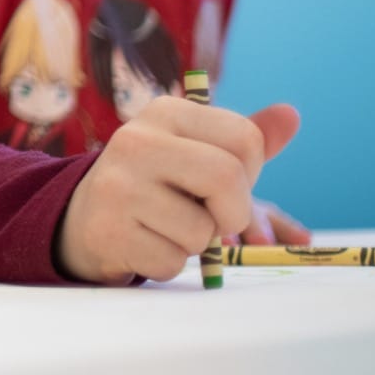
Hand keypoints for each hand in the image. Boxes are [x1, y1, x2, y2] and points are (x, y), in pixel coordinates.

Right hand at [56, 98, 300, 283]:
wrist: (83, 215)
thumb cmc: (159, 185)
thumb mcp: (199, 153)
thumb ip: (248, 141)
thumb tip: (291, 115)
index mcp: (166, 112)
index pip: (245, 139)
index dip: (250, 172)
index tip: (223, 183)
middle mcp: (136, 139)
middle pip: (226, 178)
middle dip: (233, 212)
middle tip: (212, 217)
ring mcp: (117, 185)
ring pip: (201, 230)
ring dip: (197, 242)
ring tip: (167, 227)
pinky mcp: (107, 229)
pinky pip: (172, 262)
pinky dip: (169, 262)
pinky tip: (145, 242)